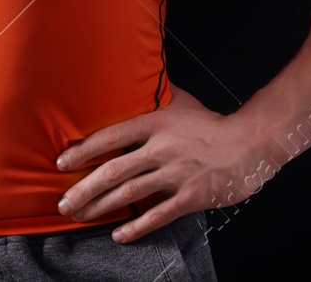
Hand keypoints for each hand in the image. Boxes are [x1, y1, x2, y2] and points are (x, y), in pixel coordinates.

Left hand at [54, 85, 276, 242]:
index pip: (110, 137)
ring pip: (129, 194)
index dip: (82, 150)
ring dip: (100, 207)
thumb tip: (131, 75)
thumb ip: (154, 96)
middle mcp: (161, 149)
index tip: (61, 162)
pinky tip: (118, 234)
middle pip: (113, 171)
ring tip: (79, 216)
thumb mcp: (179, 102)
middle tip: (63, 202)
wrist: (249, 143)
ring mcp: (175, 174)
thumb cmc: (211, 123)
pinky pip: (157, 215)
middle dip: (83, 189)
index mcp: (155, 123)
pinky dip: (136, 227)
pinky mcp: (191, 197)